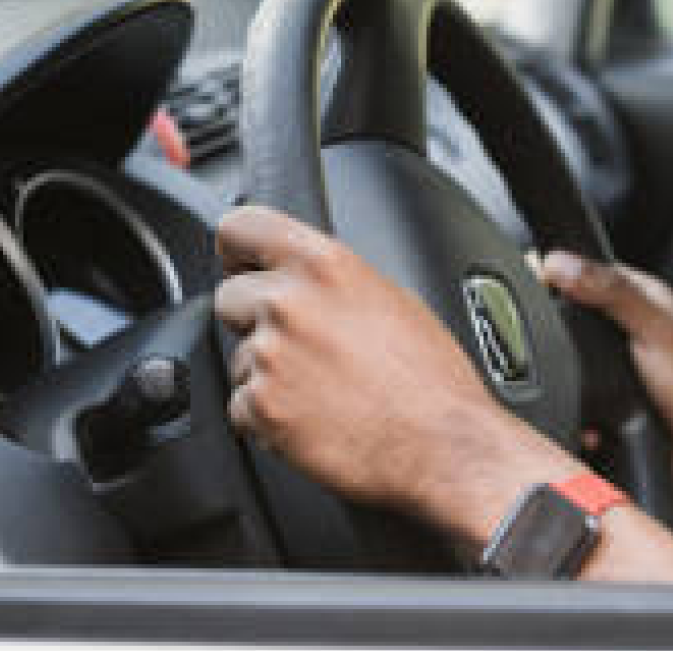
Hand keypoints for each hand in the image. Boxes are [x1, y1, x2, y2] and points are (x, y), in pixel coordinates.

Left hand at [213, 206, 573, 527]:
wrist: (443, 445)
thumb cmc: (432, 380)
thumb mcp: (394, 299)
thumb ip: (336, 281)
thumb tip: (307, 280)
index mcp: (327, 264)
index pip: (240, 227)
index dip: (238, 251)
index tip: (243, 266)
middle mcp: (290, 303)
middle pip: (229, 297)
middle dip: (255, 320)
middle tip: (301, 346)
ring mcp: (270, 355)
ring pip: (238, 357)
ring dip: (266, 374)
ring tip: (321, 389)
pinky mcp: (260, 406)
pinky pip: (241, 406)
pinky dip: (268, 416)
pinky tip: (314, 416)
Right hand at [541, 253, 672, 508]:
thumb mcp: (658, 332)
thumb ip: (613, 294)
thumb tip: (564, 263)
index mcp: (645, 300)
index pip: (591, 269)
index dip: (560, 270)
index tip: (533, 278)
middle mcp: (631, 330)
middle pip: (573, 316)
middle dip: (556, 331)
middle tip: (548, 343)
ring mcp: (621, 369)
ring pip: (569, 361)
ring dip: (564, 378)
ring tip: (573, 387)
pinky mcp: (612, 404)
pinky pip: (574, 400)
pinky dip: (573, 411)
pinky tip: (585, 421)